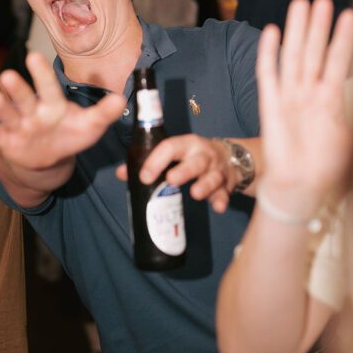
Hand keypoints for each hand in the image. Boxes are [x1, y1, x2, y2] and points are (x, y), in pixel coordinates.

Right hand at [0, 52, 125, 171]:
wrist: (47, 158)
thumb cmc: (69, 134)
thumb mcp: (89, 126)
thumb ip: (103, 113)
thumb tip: (122, 99)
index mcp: (53, 104)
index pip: (49, 87)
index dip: (42, 73)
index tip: (33, 56)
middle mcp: (33, 111)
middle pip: (24, 97)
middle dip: (17, 88)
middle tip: (8, 75)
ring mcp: (19, 126)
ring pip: (9, 114)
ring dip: (1, 106)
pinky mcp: (8, 142)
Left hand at [116, 134, 240, 212]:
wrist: (231, 157)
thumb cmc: (192, 156)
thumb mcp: (175, 153)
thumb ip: (149, 162)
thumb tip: (121, 173)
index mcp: (186, 145)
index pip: (170, 147)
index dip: (157, 160)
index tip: (144, 176)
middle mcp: (203, 155)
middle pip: (195, 161)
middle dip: (184, 171)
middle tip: (171, 180)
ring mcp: (217, 169)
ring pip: (212, 177)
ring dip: (204, 185)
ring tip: (195, 194)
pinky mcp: (227, 184)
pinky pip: (225, 193)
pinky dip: (222, 200)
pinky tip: (218, 207)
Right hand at [256, 0, 352, 216]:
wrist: (300, 187)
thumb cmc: (326, 167)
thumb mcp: (352, 139)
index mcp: (330, 100)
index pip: (337, 62)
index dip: (344, 39)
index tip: (351, 14)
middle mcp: (308, 93)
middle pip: (313, 52)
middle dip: (318, 26)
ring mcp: (288, 97)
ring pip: (293, 56)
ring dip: (298, 30)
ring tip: (301, 3)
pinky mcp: (270, 105)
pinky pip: (267, 75)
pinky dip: (268, 53)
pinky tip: (272, 32)